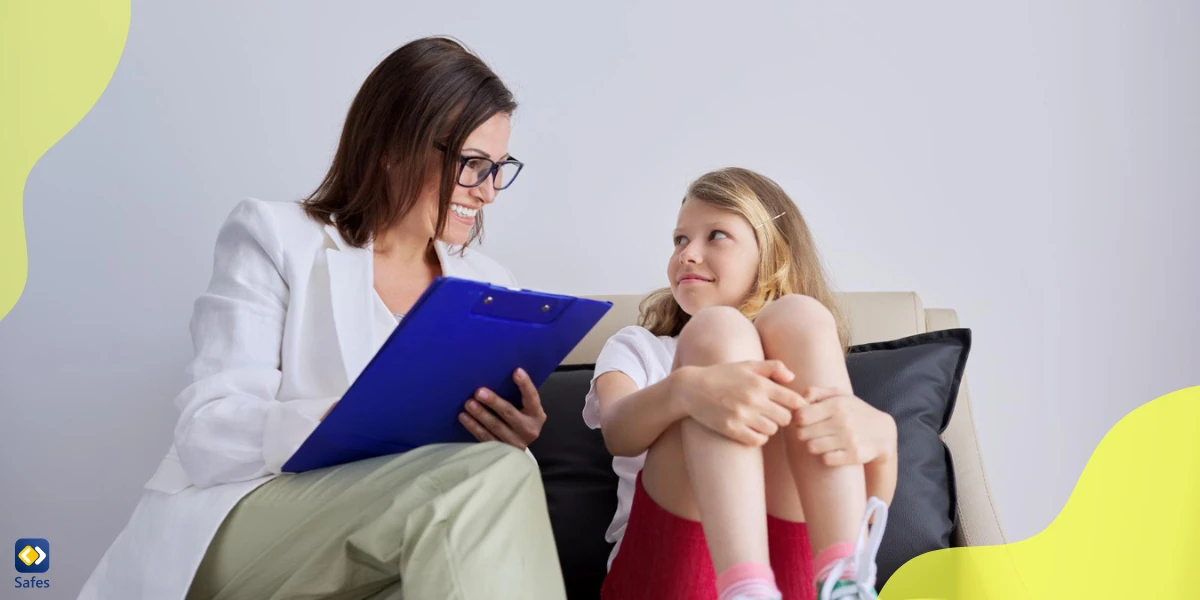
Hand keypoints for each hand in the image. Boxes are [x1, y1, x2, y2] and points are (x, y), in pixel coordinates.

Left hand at [458, 368, 546, 449]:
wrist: (519, 449)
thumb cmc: (520, 419)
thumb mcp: (525, 409)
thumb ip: (518, 396)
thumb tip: (500, 374)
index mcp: (536, 415)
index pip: (532, 397)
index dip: (525, 385)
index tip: (516, 371)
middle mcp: (528, 429)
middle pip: (509, 413)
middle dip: (494, 402)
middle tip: (479, 392)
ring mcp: (515, 442)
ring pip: (495, 426)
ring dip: (480, 414)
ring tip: (468, 403)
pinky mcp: (501, 450)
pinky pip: (485, 437)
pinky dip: (473, 426)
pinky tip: (464, 417)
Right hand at [675, 361, 806, 445]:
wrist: (691, 389)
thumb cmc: (722, 375)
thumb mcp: (747, 365)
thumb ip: (773, 367)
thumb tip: (792, 377)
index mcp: (760, 383)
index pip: (794, 401)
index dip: (795, 405)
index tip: (788, 405)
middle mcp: (753, 400)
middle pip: (786, 418)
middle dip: (782, 416)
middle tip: (772, 413)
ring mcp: (742, 416)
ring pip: (772, 430)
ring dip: (769, 427)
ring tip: (759, 420)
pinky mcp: (731, 429)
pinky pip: (757, 440)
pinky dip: (758, 437)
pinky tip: (751, 429)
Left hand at [794, 386, 896, 466]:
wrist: (883, 432)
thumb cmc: (854, 411)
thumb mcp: (838, 395)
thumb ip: (815, 392)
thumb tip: (798, 400)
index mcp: (836, 404)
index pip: (801, 416)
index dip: (797, 419)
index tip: (802, 420)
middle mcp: (843, 421)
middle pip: (803, 433)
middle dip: (804, 433)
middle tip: (811, 432)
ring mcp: (849, 439)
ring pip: (812, 447)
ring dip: (814, 445)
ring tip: (821, 440)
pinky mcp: (854, 455)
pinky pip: (826, 459)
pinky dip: (826, 456)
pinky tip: (832, 450)